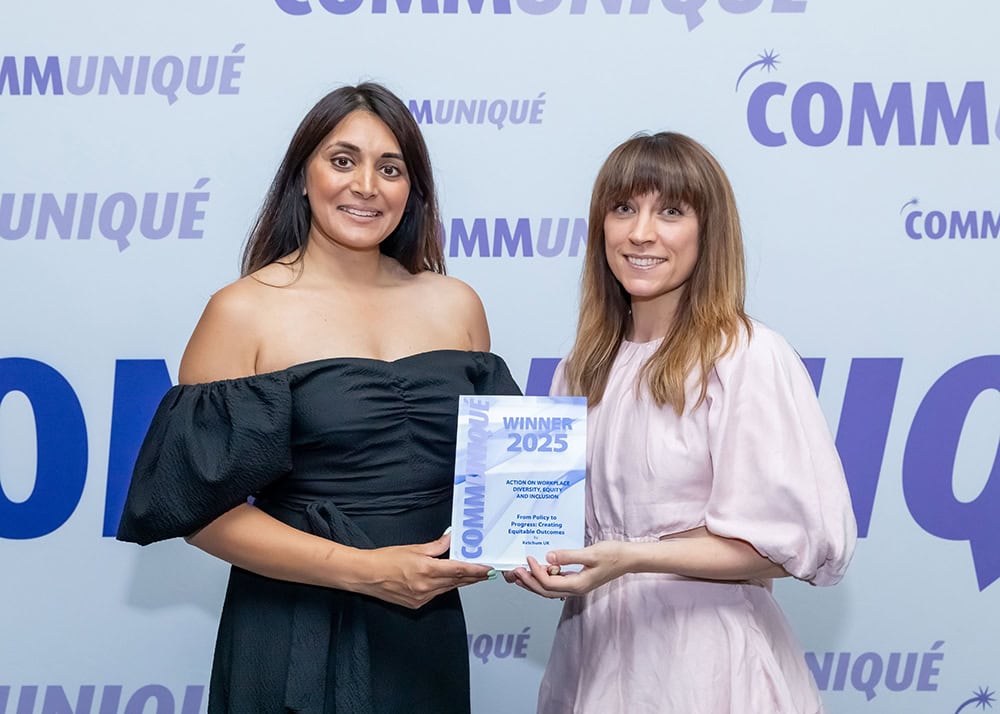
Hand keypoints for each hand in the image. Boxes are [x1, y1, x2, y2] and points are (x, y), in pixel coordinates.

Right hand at [355, 532, 492, 608]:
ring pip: (448, 589)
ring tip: (472, 576)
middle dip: (473, 577)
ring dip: (460, 582)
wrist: (366, 575)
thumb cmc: (385, 560)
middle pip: (457, 582)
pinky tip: (448, 581)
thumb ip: (436, 545)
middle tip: (486, 572)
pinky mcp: (416, 604)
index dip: (475, 570)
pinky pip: (436, 595)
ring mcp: (422, 598)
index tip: (487, 569)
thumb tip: (450, 539)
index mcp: (427, 570)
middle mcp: (426, 587)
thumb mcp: (414, 548)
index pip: (458, 571)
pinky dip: (444, 587)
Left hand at [506, 541, 629, 598]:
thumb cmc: (614, 555)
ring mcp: (576, 586)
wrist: (629, 558)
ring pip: (549, 589)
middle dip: (528, 582)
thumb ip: (569, 556)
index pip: (549, 583)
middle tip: (514, 572)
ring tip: (520, 574)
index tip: (528, 559)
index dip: (536, 572)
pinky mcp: (578, 580)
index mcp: (578, 585)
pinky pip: (556, 583)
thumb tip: (548, 558)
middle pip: (545, 591)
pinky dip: (544, 578)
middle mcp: (575, 589)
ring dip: (534, 582)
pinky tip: (539, 570)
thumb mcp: (591, 553)